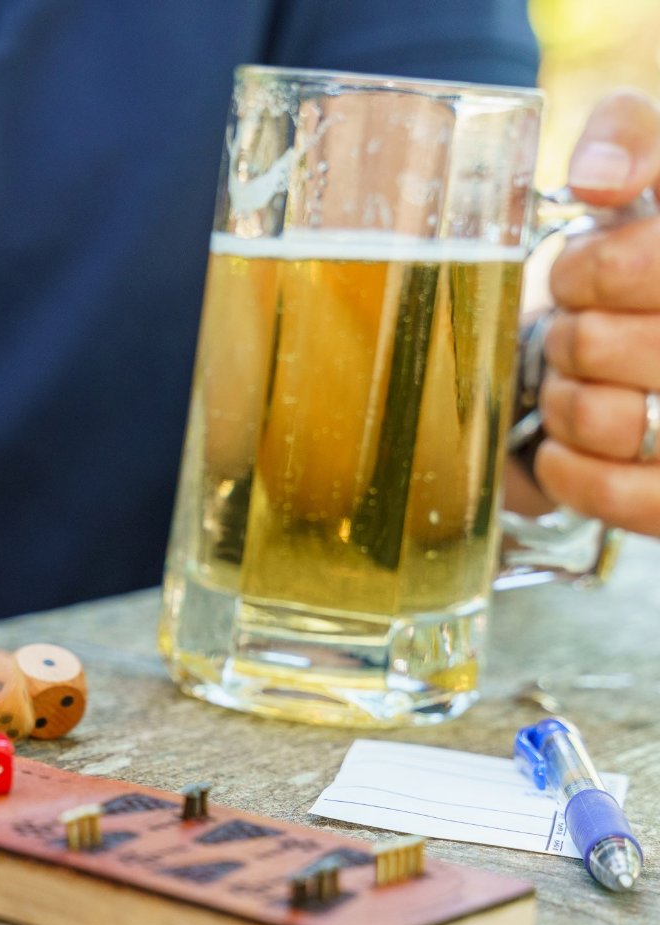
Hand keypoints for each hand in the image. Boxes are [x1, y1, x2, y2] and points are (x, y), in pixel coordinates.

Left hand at [537, 89, 659, 535]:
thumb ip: (632, 139)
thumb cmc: (653, 262)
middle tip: (582, 331)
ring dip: (563, 399)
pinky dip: (569, 470)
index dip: (584, 270)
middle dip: (568, 334)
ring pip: (598, 418)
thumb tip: (596, 181)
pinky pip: (618, 496)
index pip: (630, 269)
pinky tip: (563, 445)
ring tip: (583, 383)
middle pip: (595, 344)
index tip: (582, 273)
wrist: (653, 328)